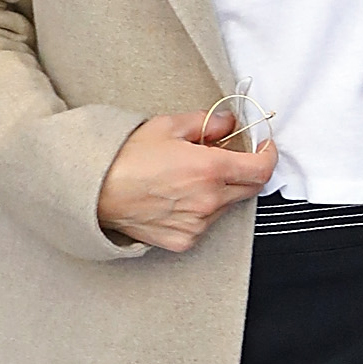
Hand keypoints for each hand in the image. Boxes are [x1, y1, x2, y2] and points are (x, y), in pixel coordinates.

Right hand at [97, 111, 276, 253]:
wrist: (94, 191)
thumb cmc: (126, 157)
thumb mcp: (168, 126)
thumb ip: (206, 123)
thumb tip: (228, 123)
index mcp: (209, 170)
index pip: (261, 169)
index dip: (268, 156)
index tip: (263, 148)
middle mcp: (208, 201)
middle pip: (248, 188)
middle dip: (244, 171)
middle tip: (223, 158)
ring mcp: (197, 224)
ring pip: (226, 206)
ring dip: (220, 191)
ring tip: (188, 178)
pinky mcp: (183, 240)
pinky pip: (205, 224)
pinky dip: (201, 210)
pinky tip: (177, 197)